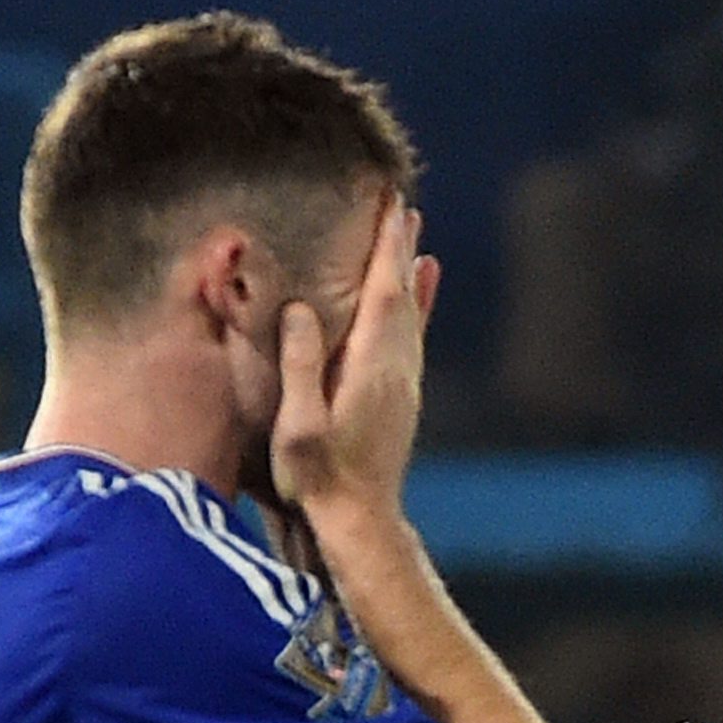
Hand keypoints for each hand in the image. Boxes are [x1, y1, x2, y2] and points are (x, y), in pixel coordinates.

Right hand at [270, 203, 442, 516]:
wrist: (362, 521)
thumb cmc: (321, 478)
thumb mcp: (299, 425)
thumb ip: (301, 366)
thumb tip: (301, 309)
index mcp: (371, 368)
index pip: (384, 293)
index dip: (387, 248)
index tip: (392, 206)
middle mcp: (397, 369)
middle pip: (402, 293)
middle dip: (400, 246)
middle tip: (400, 201)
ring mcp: (404, 383)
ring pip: (412, 311)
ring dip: (409, 269)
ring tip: (411, 231)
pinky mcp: (402, 397)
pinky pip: (414, 336)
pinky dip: (420, 303)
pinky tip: (423, 288)